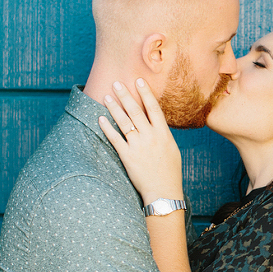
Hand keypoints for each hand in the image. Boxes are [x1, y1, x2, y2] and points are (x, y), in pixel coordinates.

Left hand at [99, 79, 184, 203]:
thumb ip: (162, 134)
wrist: (164, 191)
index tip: (139, 80)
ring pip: (124, 122)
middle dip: (125, 95)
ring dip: (114, 107)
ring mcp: (138, 146)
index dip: (146, 93)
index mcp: (163, 134)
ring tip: (107, 96)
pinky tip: (100, 118)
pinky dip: (107, 128)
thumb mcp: (171, 149)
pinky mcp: (127, 156)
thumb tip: (154, 122)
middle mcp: (150, 137)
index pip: (153, 108)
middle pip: (136, 111)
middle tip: (116, 83)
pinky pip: (115, 138)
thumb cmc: (169, 171)